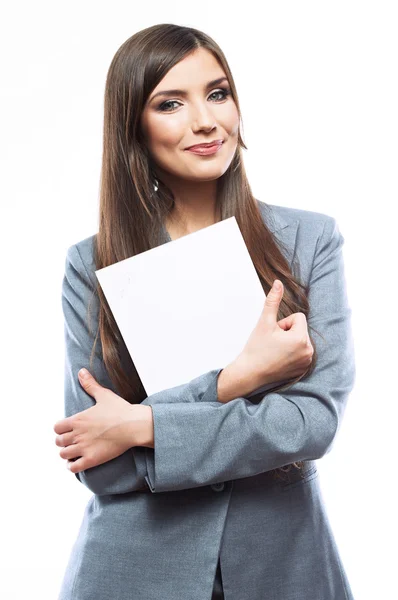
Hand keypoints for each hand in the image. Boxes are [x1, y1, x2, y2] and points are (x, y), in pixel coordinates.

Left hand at [53, 369, 152, 473]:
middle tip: (72, 441)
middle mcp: (77, 434)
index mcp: (78, 420)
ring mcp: (84, 448)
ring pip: (63, 454)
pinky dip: (72, 466)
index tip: (68, 430)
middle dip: (64, 441)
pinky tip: (77, 462)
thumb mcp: (103, 395)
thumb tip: (81, 372)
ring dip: (67, 453)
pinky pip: (73, 468)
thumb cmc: (120, 410)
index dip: (61, 429)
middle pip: (58, 442)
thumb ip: (90, 384)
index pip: (56, 428)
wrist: (134, 425)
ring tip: (74, 452)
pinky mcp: (92, 459)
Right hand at [224, 280, 313, 397]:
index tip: (273, 335)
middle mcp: (309, 351)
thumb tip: (278, 283)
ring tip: (275, 352)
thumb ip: (273, 300)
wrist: (250, 374)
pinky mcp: (304, 369)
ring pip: (300, 339)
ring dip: (289, 342)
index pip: (298, 317)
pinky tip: (279, 359)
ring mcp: (307, 361)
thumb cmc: (256, 348)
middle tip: (273, 344)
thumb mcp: (264, 322)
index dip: (283, 323)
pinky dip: (291, 352)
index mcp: (301, 338)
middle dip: (287, 332)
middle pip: (300, 328)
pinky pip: (300, 351)